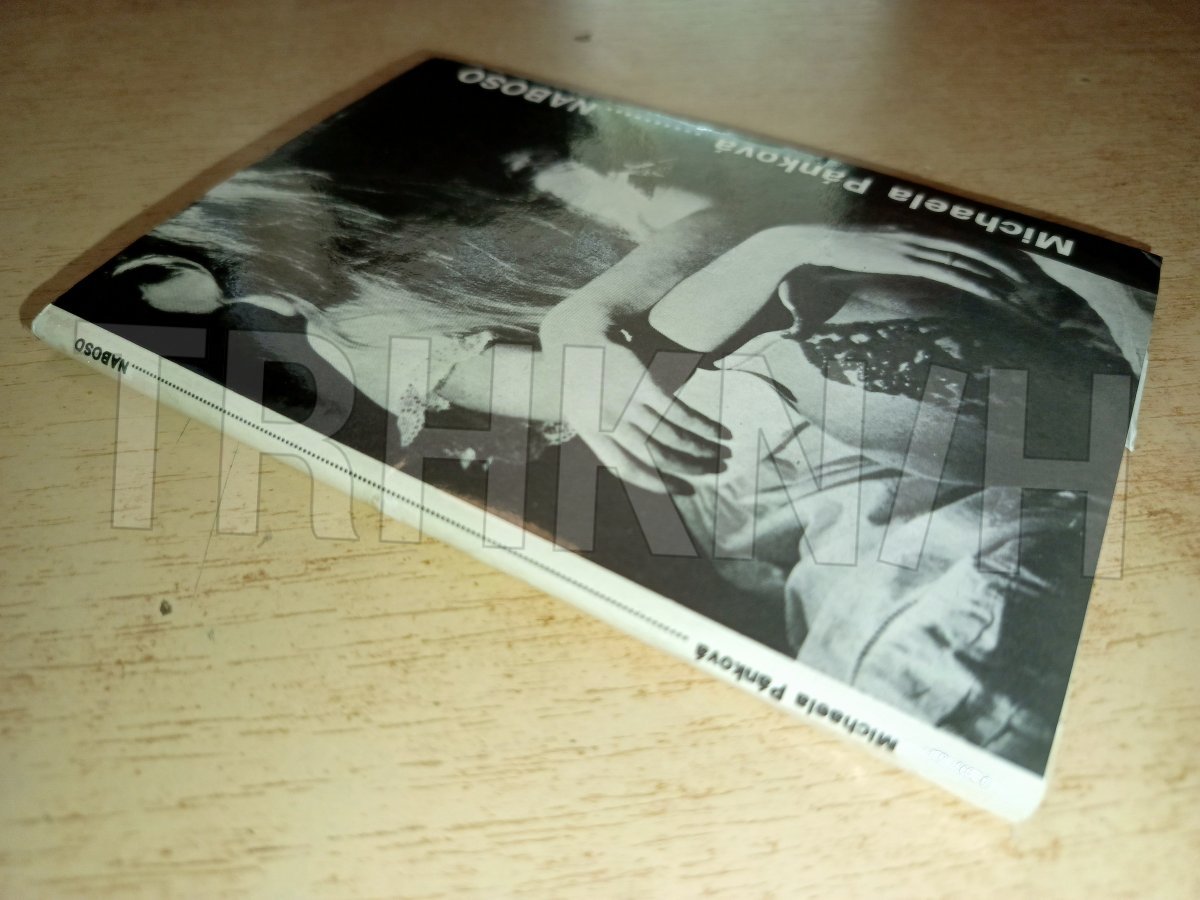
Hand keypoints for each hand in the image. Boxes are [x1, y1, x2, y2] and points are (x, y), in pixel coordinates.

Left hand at [556, 342, 729, 494]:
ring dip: (701, 450)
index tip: (684, 490)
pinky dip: (701, 426)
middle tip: (713, 473)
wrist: (574, 341)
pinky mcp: (644, 384)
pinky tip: (717, 433)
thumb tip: (637, 462)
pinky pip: (677, 412)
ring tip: (721, 457)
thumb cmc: (579, 383)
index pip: (628, 470)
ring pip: (671, 436)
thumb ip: (605, 438)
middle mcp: (610, 423)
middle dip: (690, 468)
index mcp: (593, 436)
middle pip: (656, 456)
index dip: (658, 484)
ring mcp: (628, 403)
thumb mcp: (580, 415)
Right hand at [797, 226, 1028, 303]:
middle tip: (1029, 281)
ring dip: (997, 277)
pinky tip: (991, 294)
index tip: (1011, 267)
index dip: (991, 252)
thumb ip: (894, 251)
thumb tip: (902, 260)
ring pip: (969, 260)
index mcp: (918, 230)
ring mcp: (918, 245)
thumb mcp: (873, 248)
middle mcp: (924, 233)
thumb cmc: (841, 249)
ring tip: (1020, 292)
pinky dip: (975, 282)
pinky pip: (951, 273)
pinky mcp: (908, 260)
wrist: (818, 242)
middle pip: (975, 247)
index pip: (964, 240)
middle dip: (1005, 264)